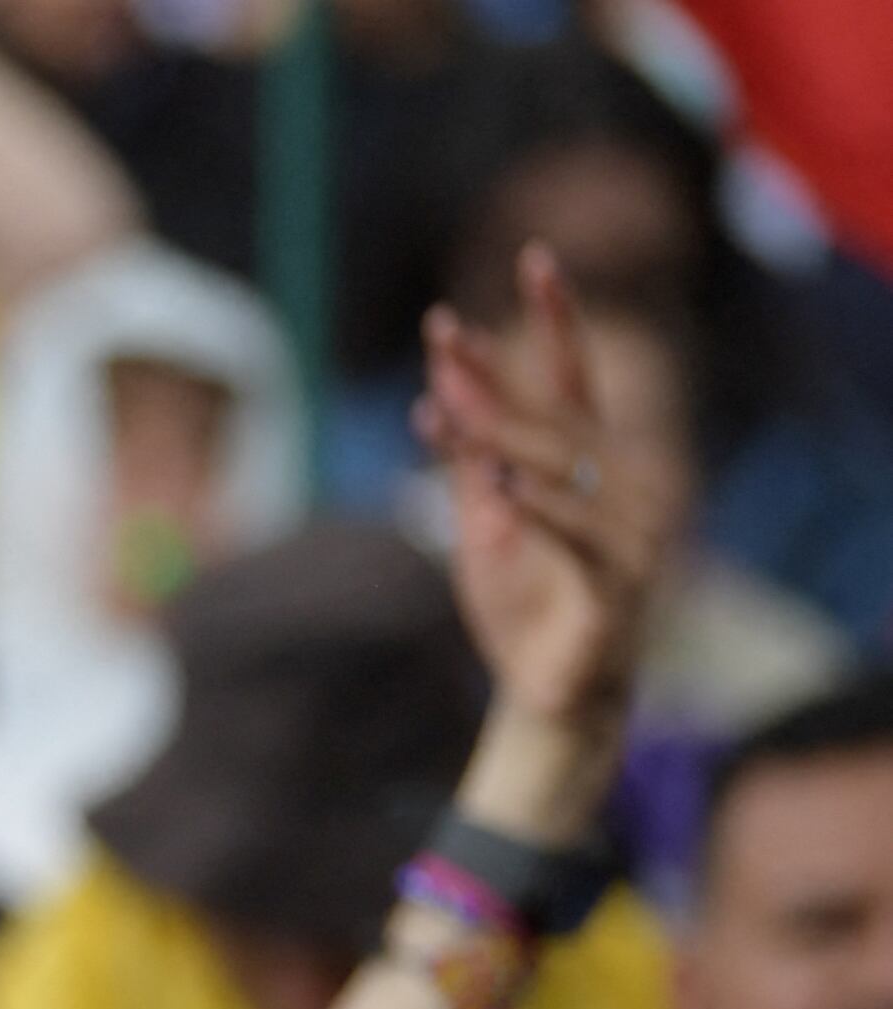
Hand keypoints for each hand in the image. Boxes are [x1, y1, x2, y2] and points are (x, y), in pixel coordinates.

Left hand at [421, 244, 667, 816]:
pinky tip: (504, 484)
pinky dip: (542, 507)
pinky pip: (579, 535)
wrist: (549, 695)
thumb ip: (467, 461)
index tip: (533, 260)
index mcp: (589, 464)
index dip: (554, 320)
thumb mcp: (479, 524)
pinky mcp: (617, 584)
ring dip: (504, 431)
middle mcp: (619, 484)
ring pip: (563, 466)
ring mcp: (626, 530)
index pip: (571, 378)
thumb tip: (435, 393)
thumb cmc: (523, 602)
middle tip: (444, 330)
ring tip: (450, 396)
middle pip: (553, 413)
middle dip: (496, 372)